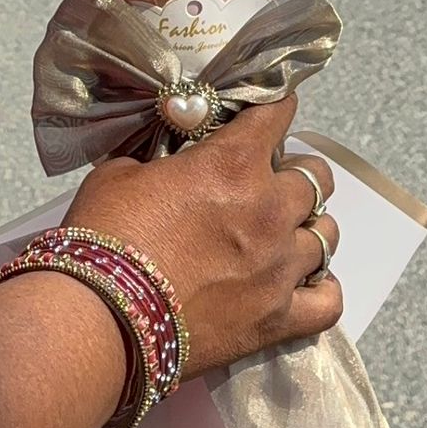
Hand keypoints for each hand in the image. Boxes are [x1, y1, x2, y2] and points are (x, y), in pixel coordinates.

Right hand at [62, 94, 341, 376]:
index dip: (276, 108)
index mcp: (233, 163)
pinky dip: (321, 289)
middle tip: (269, 181)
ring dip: (307, 228)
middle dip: (295, 172)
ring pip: (326, 235)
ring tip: (284, 233)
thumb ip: (159, 160)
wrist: (98, 318)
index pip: (277, 114)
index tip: (272, 111)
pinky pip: (328, 301)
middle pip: (315, 177)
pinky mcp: (276, 320)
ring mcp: (278, 268)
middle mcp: (268, 210)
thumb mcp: (122, 173)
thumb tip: (167, 162)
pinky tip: (301, 282)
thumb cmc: (104, 239)